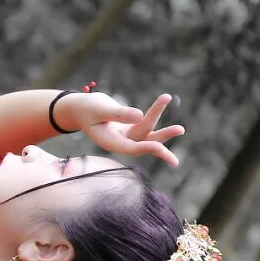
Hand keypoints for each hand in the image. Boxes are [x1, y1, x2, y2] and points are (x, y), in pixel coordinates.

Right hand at [69, 92, 184, 167]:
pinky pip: (145, 122)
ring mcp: (125, 135)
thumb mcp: (99, 109)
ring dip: (162, 130)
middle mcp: (120, 141)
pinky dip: (154, 113)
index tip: (160, 146)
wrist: (77, 107)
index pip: (131, 148)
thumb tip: (140, 114)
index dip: (146, 148)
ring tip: (181, 129)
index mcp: (110, 142)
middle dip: (160, 144)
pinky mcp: (128, 127)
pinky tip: (164, 100)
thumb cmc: (85, 108)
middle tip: (175, 161)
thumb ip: (118, 113)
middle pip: (143, 143)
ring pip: (147, 133)